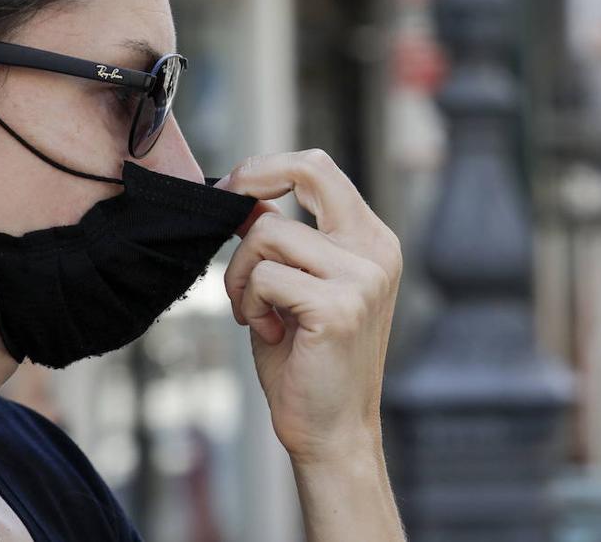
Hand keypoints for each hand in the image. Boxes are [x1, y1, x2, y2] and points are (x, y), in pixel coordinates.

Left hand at [216, 150, 401, 465]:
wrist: (332, 433)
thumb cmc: (309, 363)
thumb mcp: (295, 287)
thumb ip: (281, 242)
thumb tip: (245, 199)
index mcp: (372, 241)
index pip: (321, 168)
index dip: (269, 167)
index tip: (234, 189)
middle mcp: (376, 250)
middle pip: (308, 170)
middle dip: (253, 178)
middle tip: (225, 206)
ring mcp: (362, 277)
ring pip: (268, 232)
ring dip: (241, 274)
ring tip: (255, 313)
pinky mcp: (339, 307)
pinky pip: (266, 276)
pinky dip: (249, 302)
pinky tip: (267, 332)